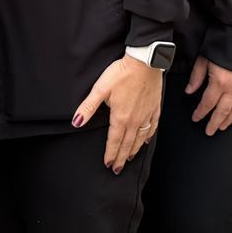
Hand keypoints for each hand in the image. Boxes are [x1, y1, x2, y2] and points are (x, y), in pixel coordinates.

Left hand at [73, 57, 163, 171]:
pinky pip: (152, 127)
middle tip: (117, 169)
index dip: (110, 154)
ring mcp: (146, 115)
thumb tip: (76, 122)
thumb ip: (88, 107)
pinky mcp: (155, 108)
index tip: (108, 164)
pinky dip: (148, 137)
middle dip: (121, 158)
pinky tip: (145, 141)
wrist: (145, 62)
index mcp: (120, 118)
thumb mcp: (100, 89)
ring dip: (133, 151)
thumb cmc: (122, 73)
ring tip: (129, 159)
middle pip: (127, 144)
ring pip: (139, 139)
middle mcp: (135, 121)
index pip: (114, 141)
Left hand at [185, 56, 231, 135]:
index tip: (196, 118)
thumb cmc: (221, 44)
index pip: (207, 103)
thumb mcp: (203, 59)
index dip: (201, 112)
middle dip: (214, 122)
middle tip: (209, 131)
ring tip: (222, 127)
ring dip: (228, 120)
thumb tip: (189, 91)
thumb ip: (196, 77)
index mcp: (219, 81)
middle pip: (222, 111)